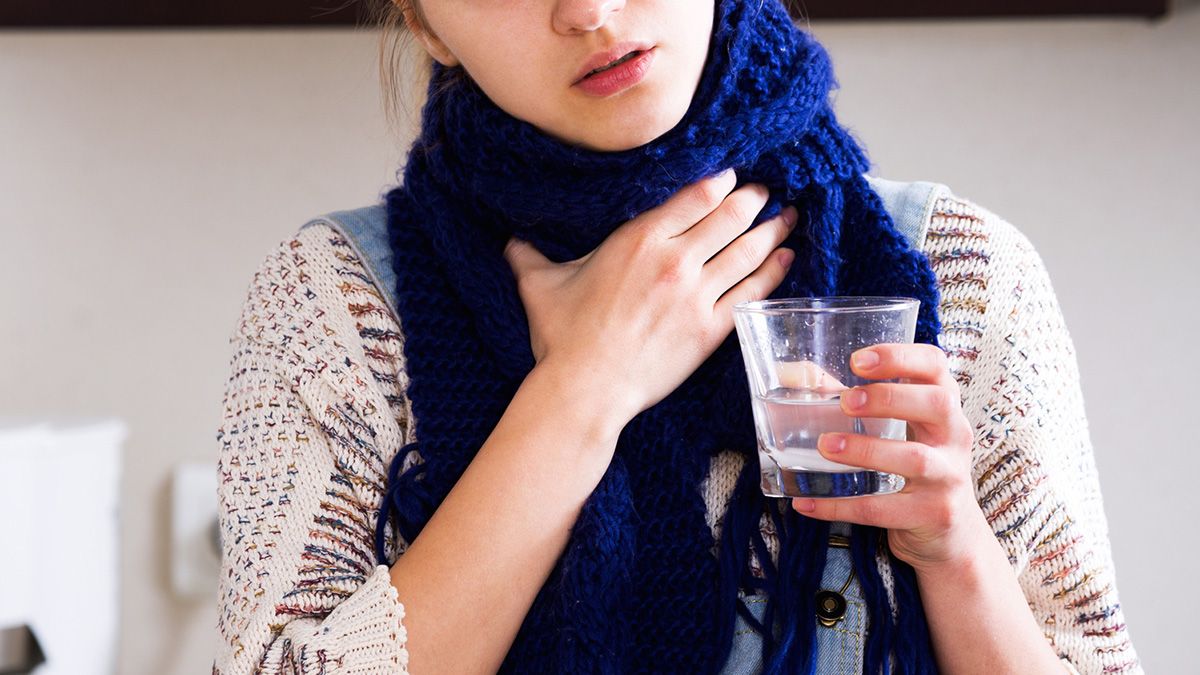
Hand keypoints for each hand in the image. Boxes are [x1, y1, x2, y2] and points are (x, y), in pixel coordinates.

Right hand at [503, 169, 797, 424]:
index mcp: (638, 240)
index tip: (733, 176)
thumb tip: (509, 241)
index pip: (695, 198)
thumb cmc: (562, 338)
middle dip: (753, 201)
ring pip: (747, 251)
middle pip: (729, 217)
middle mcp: (674, 261)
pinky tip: (787, 257)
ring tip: (788, 216)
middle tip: (766, 193)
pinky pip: (751, 292)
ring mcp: (696, 295)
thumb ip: (528, 255)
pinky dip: (773, 272)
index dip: (721, 183)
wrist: (585, 389)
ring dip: (772, 230)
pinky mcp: (710, 330)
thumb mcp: (539, 286)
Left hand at [790, 343, 990, 571]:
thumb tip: (793, 373)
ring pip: (915, 459)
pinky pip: (884, 509)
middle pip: (936, 404)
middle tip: (846, 401)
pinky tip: (807, 501)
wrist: (951, 532)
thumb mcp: (898, 426)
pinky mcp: (933, 514)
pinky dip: (841, 505)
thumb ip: (854, 399)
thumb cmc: (914, 462)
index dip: (900, 356)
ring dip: (867, 450)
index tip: (858, 361)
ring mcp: (948, 476)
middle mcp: (953, 435)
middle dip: (888, 398)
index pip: (935, 365)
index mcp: (943, 404)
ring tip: (825, 446)